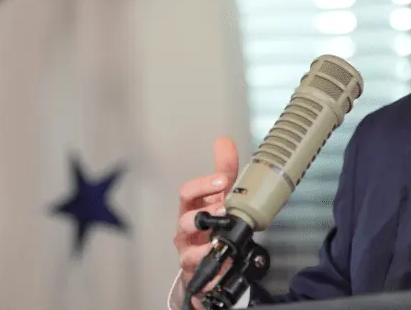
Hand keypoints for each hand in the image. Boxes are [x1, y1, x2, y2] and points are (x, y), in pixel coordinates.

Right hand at [173, 137, 238, 305]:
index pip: (188, 192)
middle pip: (186, 219)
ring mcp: (188, 250)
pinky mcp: (194, 269)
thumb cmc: (211, 222)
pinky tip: (225, 261)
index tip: (223, 179)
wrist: (206, 256)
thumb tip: (224, 141)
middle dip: (204, 214)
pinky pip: (199, 268)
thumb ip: (223, 169)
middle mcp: (185, 228)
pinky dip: (212, 265)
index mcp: (191, 207)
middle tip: (224, 209)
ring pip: (188, 247)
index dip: (203, 185)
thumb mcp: (219, 195)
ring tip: (221, 238)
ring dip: (206, 242)